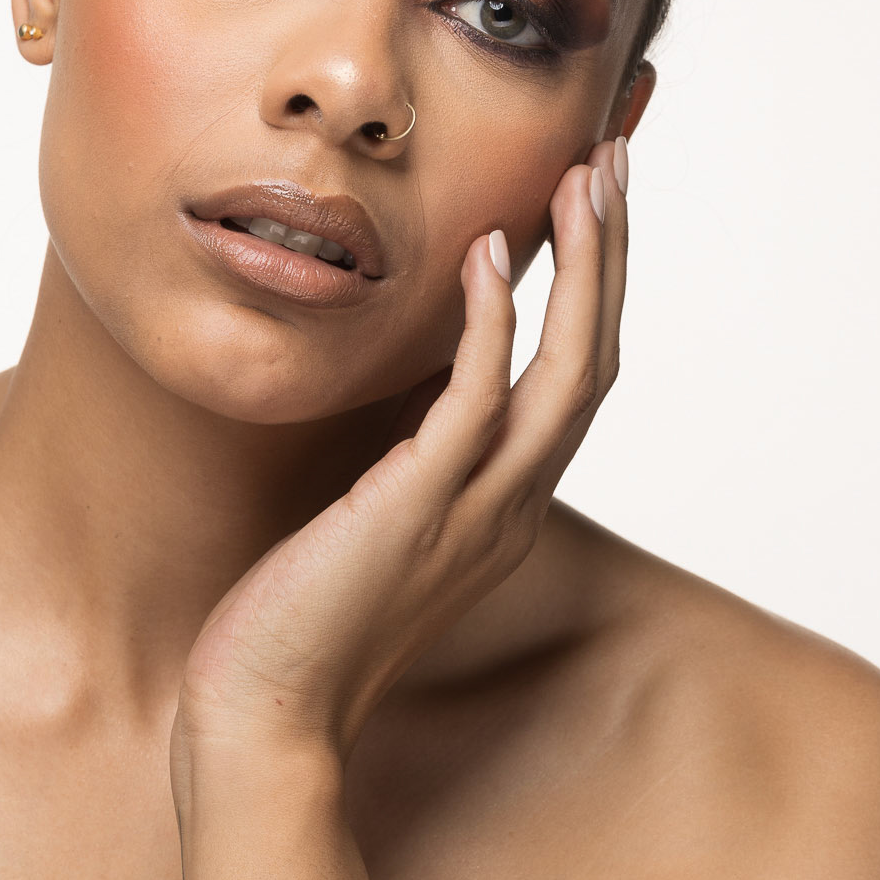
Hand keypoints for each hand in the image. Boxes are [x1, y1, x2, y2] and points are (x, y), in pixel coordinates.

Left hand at [171, 137, 628, 788]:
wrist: (266, 716)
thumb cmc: (304, 619)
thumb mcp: (378, 519)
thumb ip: (412, 457)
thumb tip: (408, 391)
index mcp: (506, 504)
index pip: (577, 378)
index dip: (595, 288)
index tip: (591, 204)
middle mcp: (512, 504)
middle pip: (597, 360)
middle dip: (608, 256)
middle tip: (613, 162)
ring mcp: (475, 510)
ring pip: (565, 373)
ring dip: (581, 270)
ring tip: (584, 181)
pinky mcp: (417, 510)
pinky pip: (476, 401)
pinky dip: (491, 324)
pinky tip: (488, 256)